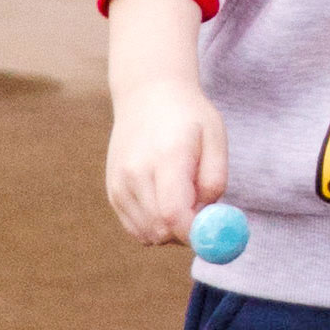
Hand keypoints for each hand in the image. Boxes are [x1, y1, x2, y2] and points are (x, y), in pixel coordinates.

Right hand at [102, 0, 225, 245]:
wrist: (146, 95)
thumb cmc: (189, 117)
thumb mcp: (215, 137)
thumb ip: (216, 178)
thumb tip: (208, 216)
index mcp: (167, 158)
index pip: (174, 214)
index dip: (195, 233)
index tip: (213, 230)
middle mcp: (136, 173)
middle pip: (161, 229)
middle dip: (187, 233)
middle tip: (202, 215)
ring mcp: (120, 184)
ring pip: (148, 234)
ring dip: (171, 230)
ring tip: (183, 197)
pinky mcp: (113, 192)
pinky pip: (136, 228)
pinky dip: (154, 225)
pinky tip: (164, 198)